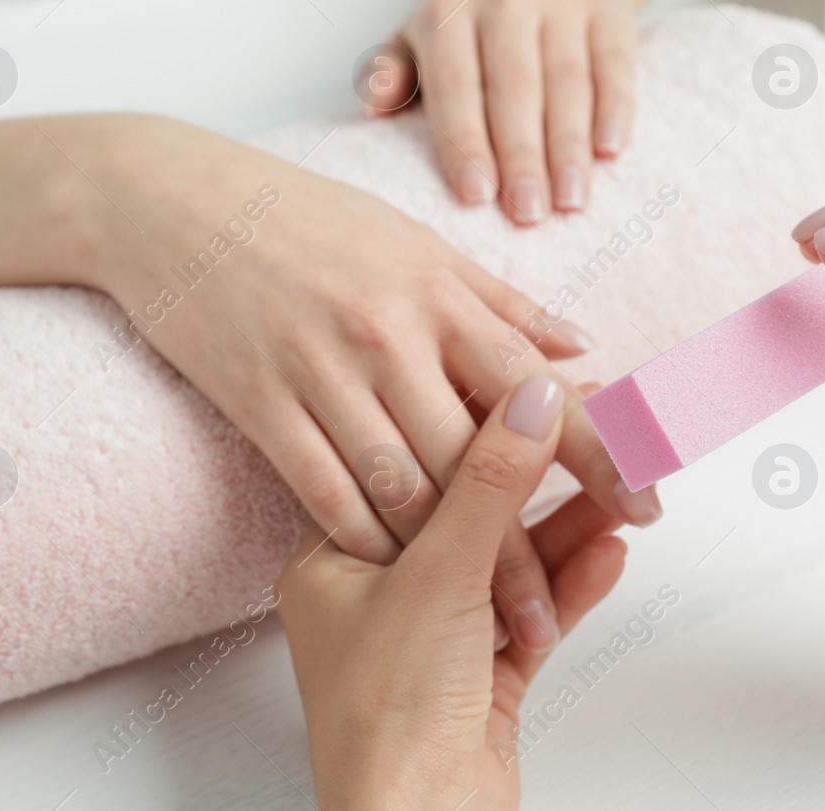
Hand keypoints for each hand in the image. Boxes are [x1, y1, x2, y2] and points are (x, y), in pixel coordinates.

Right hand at [62, 116, 660, 653]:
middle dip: (521, 547)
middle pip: (475, 463)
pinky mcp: (260, 402)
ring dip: (444, 565)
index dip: (600, 452)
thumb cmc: (306, 216)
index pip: (538, 386)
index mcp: (438, 294)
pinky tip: (390, 573)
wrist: (176, 202)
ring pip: (402, 488)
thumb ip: (501, 301)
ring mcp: (322, 370)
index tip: (648, 503)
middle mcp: (390, 336)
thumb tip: (579, 346)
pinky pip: (322, 490)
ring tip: (485, 623)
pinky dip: (363, 538)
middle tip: (552, 611)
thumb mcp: (416, 243)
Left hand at [279, 374, 627, 810]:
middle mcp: (377, 593)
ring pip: (509, 561)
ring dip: (568, 529)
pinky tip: (611, 554)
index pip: (413, 463)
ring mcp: (431, 637)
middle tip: (601, 431)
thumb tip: (530, 396)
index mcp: (334, 557)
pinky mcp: (478, 677)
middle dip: (541, 476)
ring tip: (624, 489)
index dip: (479, 423)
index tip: (538, 388)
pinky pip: (532, 612)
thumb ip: (490, 481)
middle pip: (471, 511)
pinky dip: (572, 585)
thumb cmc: (388, 721)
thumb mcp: (439, 575)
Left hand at [364, 0, 635, 224]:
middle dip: (521, 157)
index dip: (465, 143)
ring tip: (570, 201)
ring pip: (567, 83)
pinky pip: (615, 67)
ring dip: (569, 147)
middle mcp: (504, 1)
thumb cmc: (470, 44)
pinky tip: (611, 151)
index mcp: (447, 17)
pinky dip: (615, 110)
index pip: (456, 87)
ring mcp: (561, 6)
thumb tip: (374, 106)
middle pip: (515, 89)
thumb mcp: (416, 48)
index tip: (476, 197)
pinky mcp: (609, 17)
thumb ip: (389, 75)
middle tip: (527, 214)